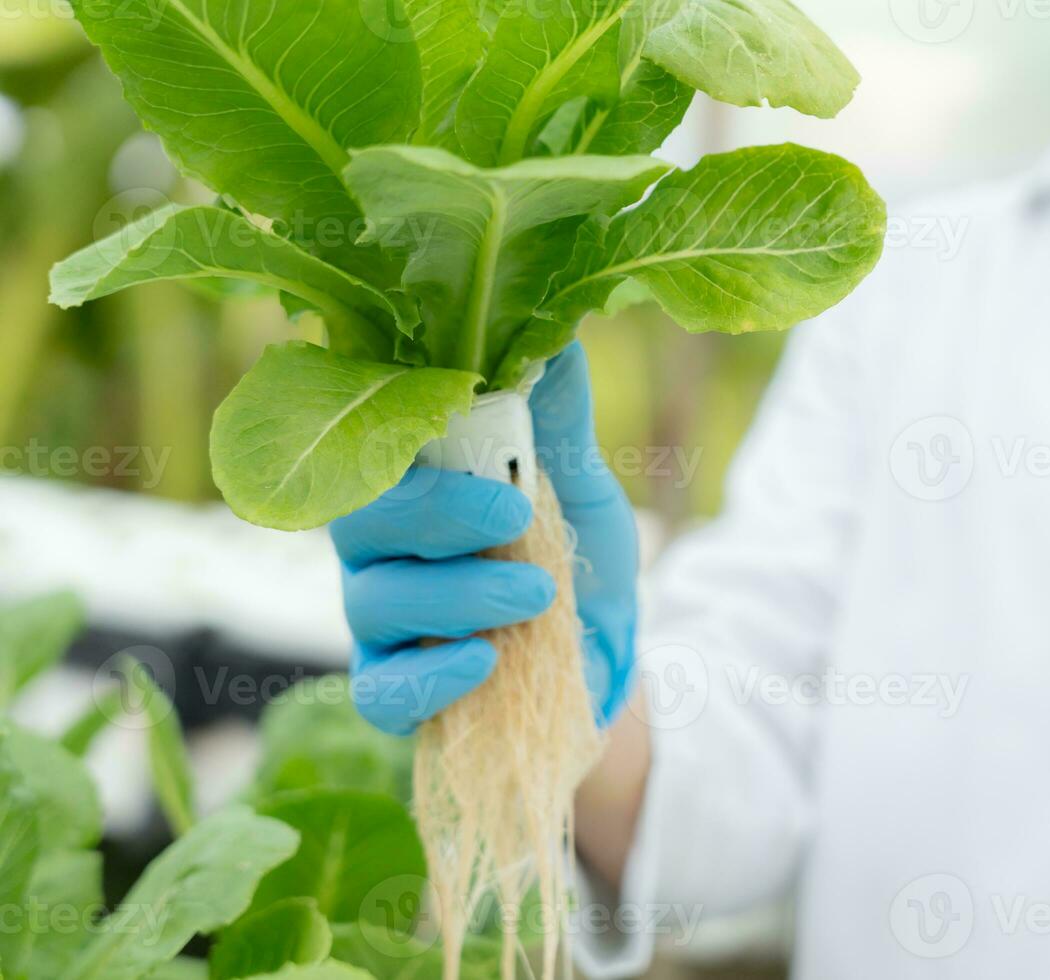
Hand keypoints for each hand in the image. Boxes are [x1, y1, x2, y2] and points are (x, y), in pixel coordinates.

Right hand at [331, 342, 639, 734]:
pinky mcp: (396, 691)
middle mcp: (379, 548)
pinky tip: (485, 660)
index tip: (478, 420)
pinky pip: (381, 691)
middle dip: (433, 514)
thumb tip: (558, 334)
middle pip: (355, 520)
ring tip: (538, 595)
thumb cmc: (577, 557)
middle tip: (515, 516)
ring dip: (456, 595)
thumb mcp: (581, 484)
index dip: (398, 429)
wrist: (606, 657)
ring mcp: (379, 623)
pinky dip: (430, 678)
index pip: (366, 445)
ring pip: (373, 602)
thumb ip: (557, 419)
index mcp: (410, 483)